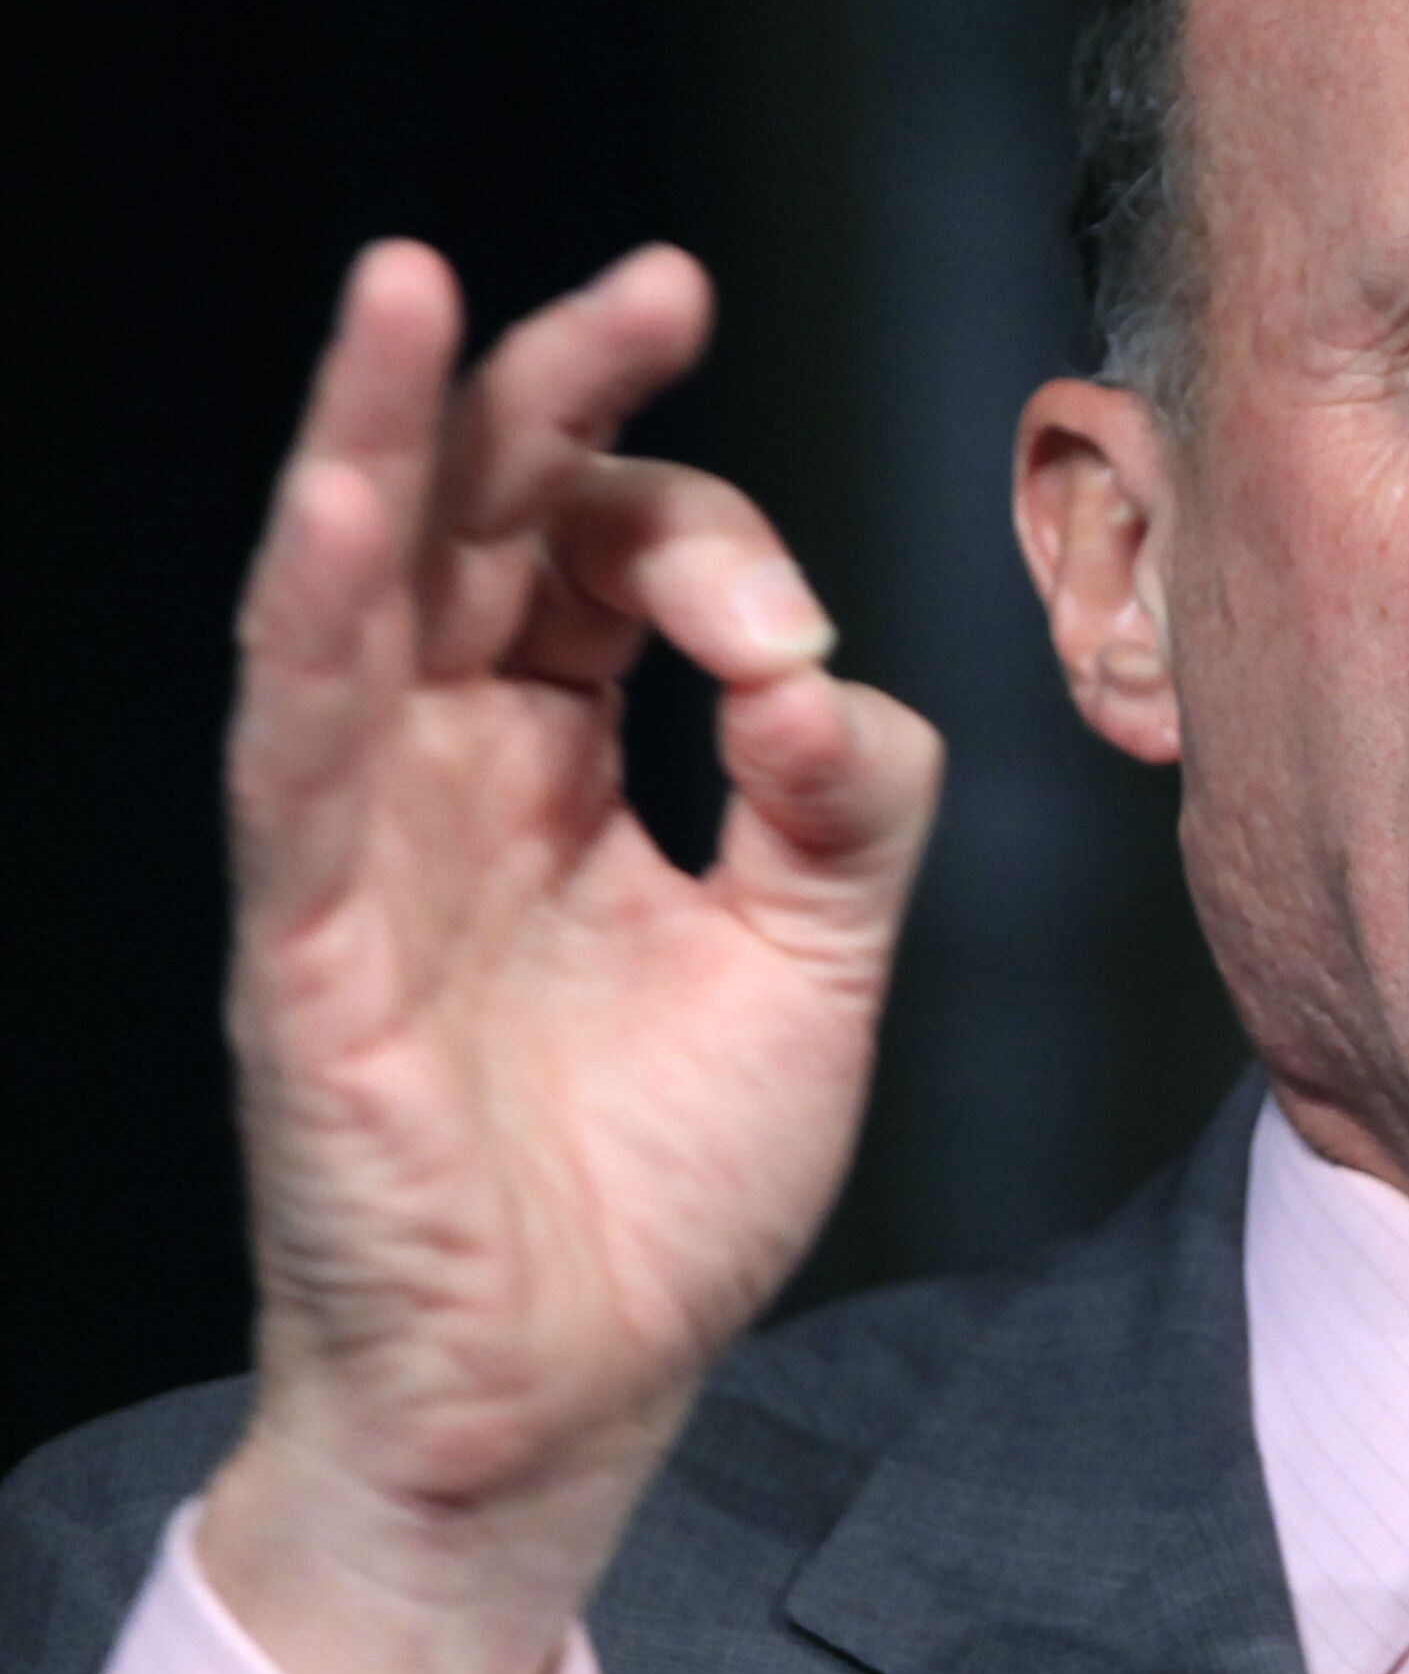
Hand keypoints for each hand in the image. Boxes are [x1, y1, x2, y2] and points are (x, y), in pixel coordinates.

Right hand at [195, 243, 940, 1673]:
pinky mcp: (306, 953)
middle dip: (547, 391)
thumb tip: (823, 682)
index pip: (614, 562)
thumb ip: (850, 805)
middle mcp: (444, 773)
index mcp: (556, 757)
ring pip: (346, 603)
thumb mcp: (814, 961)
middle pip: (472, 529)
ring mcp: (360, 852)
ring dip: (375, 441)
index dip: (716, 542)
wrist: (581, 1387)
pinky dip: (309, 628)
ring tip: (408, 290)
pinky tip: (333, 508)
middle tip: (650, 286)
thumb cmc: (665, 1177)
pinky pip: (292, 767)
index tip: (796, 640)